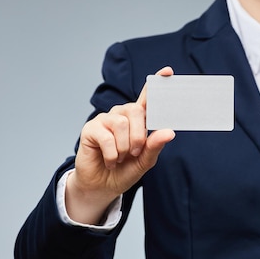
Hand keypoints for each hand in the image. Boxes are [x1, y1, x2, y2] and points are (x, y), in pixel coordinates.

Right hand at [65, 66, 175, 223]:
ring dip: (124, 148)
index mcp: (137, 120)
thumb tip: (169, 132)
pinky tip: (109, 161)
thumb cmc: (125, 170)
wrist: (102, 186)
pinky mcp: (90, 129)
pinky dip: (112, 155)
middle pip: (136, 110)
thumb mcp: (144, 161)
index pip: (148, 98)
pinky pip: (107, 137)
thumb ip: (155, 146)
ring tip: (120, 158)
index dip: (157, 83)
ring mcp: (105, 120)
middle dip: (139, 136)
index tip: (168, 71)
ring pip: (122, 124)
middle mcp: (121, 115)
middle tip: (135, 153)